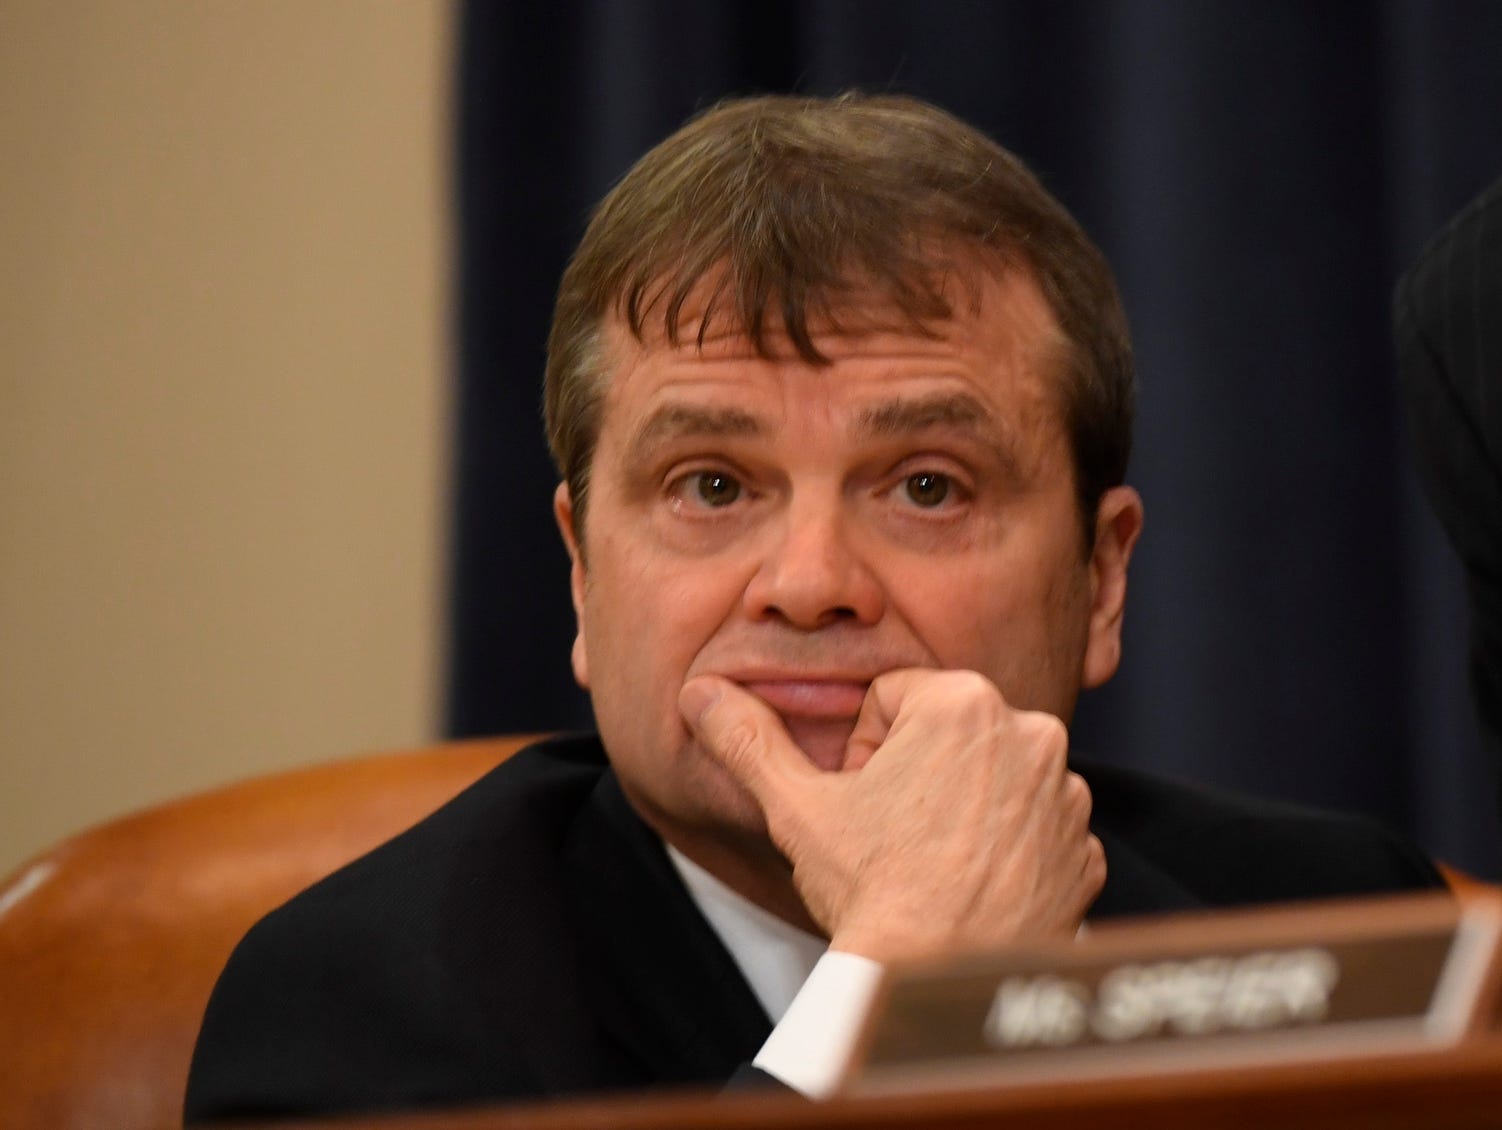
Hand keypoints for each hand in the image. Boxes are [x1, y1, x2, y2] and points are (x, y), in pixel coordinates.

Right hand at [679, 668, 1104, 963]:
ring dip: (963, 807)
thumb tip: (700, 693)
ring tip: (931, 863)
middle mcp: (1032, 733)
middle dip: (916, 772)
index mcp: (963, 701)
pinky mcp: (1085, 850)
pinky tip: (971, 886)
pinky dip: (1006, 852)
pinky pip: (1034, 830)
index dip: (865, 751)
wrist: (938, 984)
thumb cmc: (871, 890)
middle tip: (892, 834)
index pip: (894, 698)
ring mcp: (1066, 796)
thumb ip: (749, 739)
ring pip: (992, 778)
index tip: (863, 800)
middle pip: (947, 733)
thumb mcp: (796, 806)